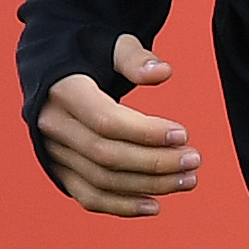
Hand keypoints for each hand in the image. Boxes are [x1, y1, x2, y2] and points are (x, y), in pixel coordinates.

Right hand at [36, 34, 202, 217]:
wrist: (53, 72)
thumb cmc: (89, 53)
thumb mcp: (110, 43)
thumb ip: (134, 57)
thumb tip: (164, 72)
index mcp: (64, 91)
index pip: (106, 121)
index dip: (146, 132)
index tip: (184, 134)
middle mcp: (53, 125)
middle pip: (106, 155)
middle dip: (155, 163)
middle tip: (195, 160)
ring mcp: (53, 152)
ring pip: (100, 180)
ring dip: (147, 186)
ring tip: (187, 180)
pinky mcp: (59, 170)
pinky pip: (88, 196)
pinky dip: (121, 206)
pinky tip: (155, 206)